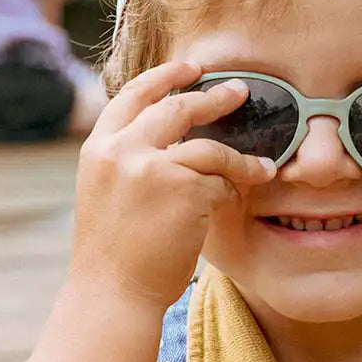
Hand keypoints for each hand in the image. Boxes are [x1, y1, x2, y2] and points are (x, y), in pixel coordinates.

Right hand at [71, 61, 276, 309]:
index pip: (132, 96)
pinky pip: (222, 183)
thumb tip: (167, 138)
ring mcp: (151, 168)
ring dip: (241, 159)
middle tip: (240, 91)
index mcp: (98, 149)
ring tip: (263, 167)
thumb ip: (128, 160)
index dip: (164, 76)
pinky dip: (232, 194)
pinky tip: (233, 206)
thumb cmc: (115, 253)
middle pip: (176, 107)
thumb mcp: (106, 193)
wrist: (112, 293)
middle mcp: (121, 151)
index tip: (191, 68)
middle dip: (213, 97)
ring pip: (210, 149)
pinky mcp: (183, 190)